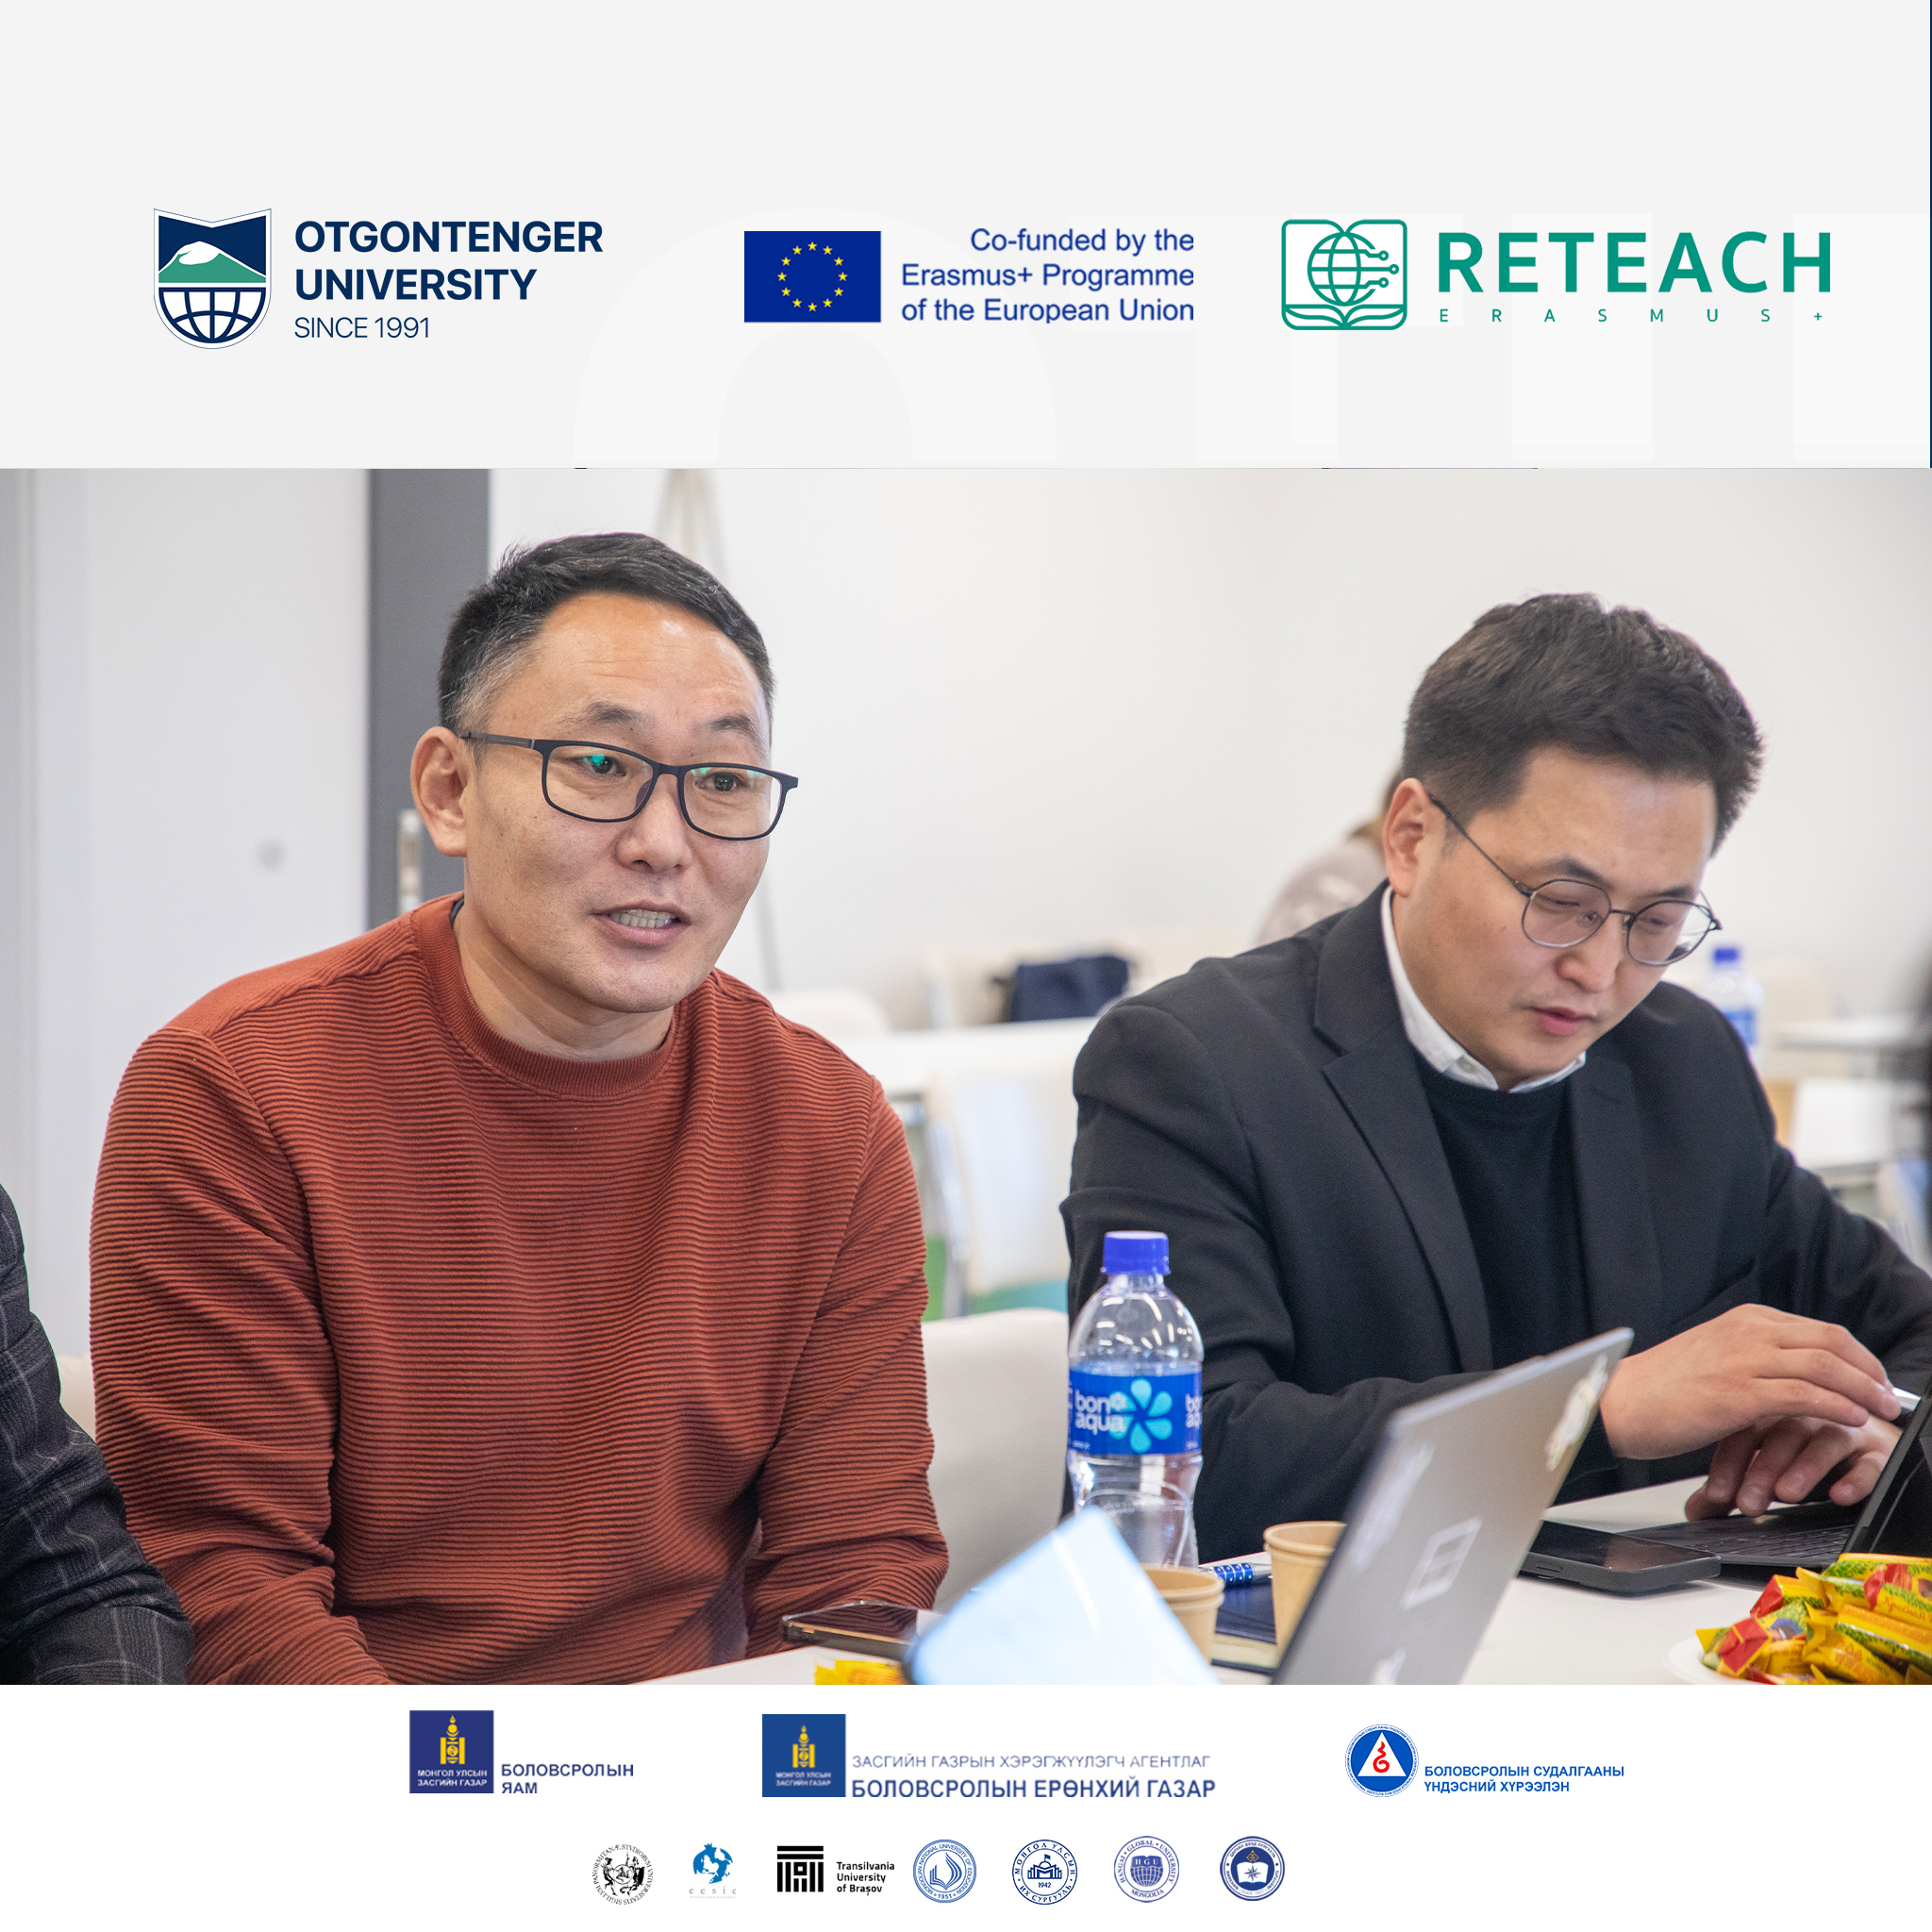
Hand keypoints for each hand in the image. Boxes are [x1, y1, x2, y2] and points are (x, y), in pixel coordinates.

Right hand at [1596, 1303, 1901, 1462]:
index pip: (1820, 1330)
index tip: (1874, 1380)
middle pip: (1832, 1340)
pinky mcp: (1738, 1392)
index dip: (1858, 1356)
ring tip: (1881, 1411)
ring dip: (1863, 1389)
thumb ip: (1754, 1361)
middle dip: (1870, 1369)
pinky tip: (1852, 1419)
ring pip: (1825, 1365)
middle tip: (1889, 1395)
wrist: (1618, 1401)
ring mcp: (1743, 1359)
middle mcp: (1748, 1331)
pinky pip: (1803, 1394)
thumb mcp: (1714, 1359)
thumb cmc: (1660, 1389)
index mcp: (1745, 1320)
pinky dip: (1837, 1405)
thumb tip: (1795, 1381)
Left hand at [1685, 1413, 1898, 1518]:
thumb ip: (1733, 1484)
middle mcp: (1807, 1414)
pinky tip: (1840, 1495)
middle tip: (1749, 1503)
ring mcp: (1844, 1428)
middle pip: (1781, 1434)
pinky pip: (1870, 1461)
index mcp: (1772, 1411)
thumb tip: (1695, 1512)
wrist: (1862, 1430)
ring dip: (1805, 1469)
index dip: (1729, 1463)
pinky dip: (1856, 1478)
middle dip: (1762, 1471)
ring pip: (1824, 1441)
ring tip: (1787, 1495)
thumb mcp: (1766, 1465)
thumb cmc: (1804, 1448)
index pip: (1744, 1431)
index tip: (1718, 1496)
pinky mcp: (1878, 1449)